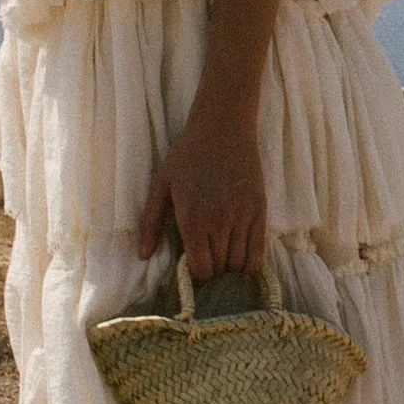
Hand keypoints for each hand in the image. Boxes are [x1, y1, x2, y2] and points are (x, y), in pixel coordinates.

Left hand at [139, 119, 268, 281]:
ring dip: (231, 268)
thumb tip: (143, 256)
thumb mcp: (161, 185)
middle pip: (220, 268)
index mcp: (192, 220)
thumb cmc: (187, 155)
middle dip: (213, 272)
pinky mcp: (260, 209)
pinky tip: (245, 267)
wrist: (222, 128)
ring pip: (240, 262)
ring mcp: (242, 217)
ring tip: (224, 262)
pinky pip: (259, 249)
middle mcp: (219, 223)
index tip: (194, 270)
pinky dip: (252, 264)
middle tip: (208, 264)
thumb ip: (150, 223)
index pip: (200, 269)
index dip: (197, 275)